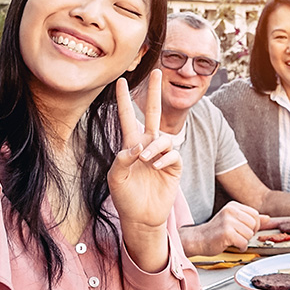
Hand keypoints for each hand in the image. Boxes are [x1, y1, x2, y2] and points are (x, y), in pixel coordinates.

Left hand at [111, 70, 181, 271]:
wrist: (142, 217)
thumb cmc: (125, 198)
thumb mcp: (115, 178)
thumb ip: (122, 159)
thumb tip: (139, 147)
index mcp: (130, 145)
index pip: (127, 117)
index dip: (124, 100)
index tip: (120, 82)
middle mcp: (147, 146)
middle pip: (153, 113)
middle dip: (155, 93)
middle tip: (157, 71)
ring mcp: (162, 156)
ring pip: (164, 137)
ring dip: (155, 146)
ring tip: (147, 160)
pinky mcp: (174, 167)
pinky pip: (173, 154)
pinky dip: (165, 159)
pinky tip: (157, 167)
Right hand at [188, 201, 262, 253]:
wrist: (199, 240)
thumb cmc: (216, 232)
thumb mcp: (234, 221)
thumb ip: (250, 219)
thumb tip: (267, 218)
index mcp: (233, 206)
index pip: (255, 214)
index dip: (253, 225)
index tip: (244, 230)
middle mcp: (230, 210)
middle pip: (254, 224)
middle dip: (249, 234)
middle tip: (238, 236)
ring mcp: (228, 221)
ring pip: (249, 234)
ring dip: (244, 241)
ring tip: (233, 240)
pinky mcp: (226, 232)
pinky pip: (243, 243)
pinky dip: (240, 247)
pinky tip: (233, 245)